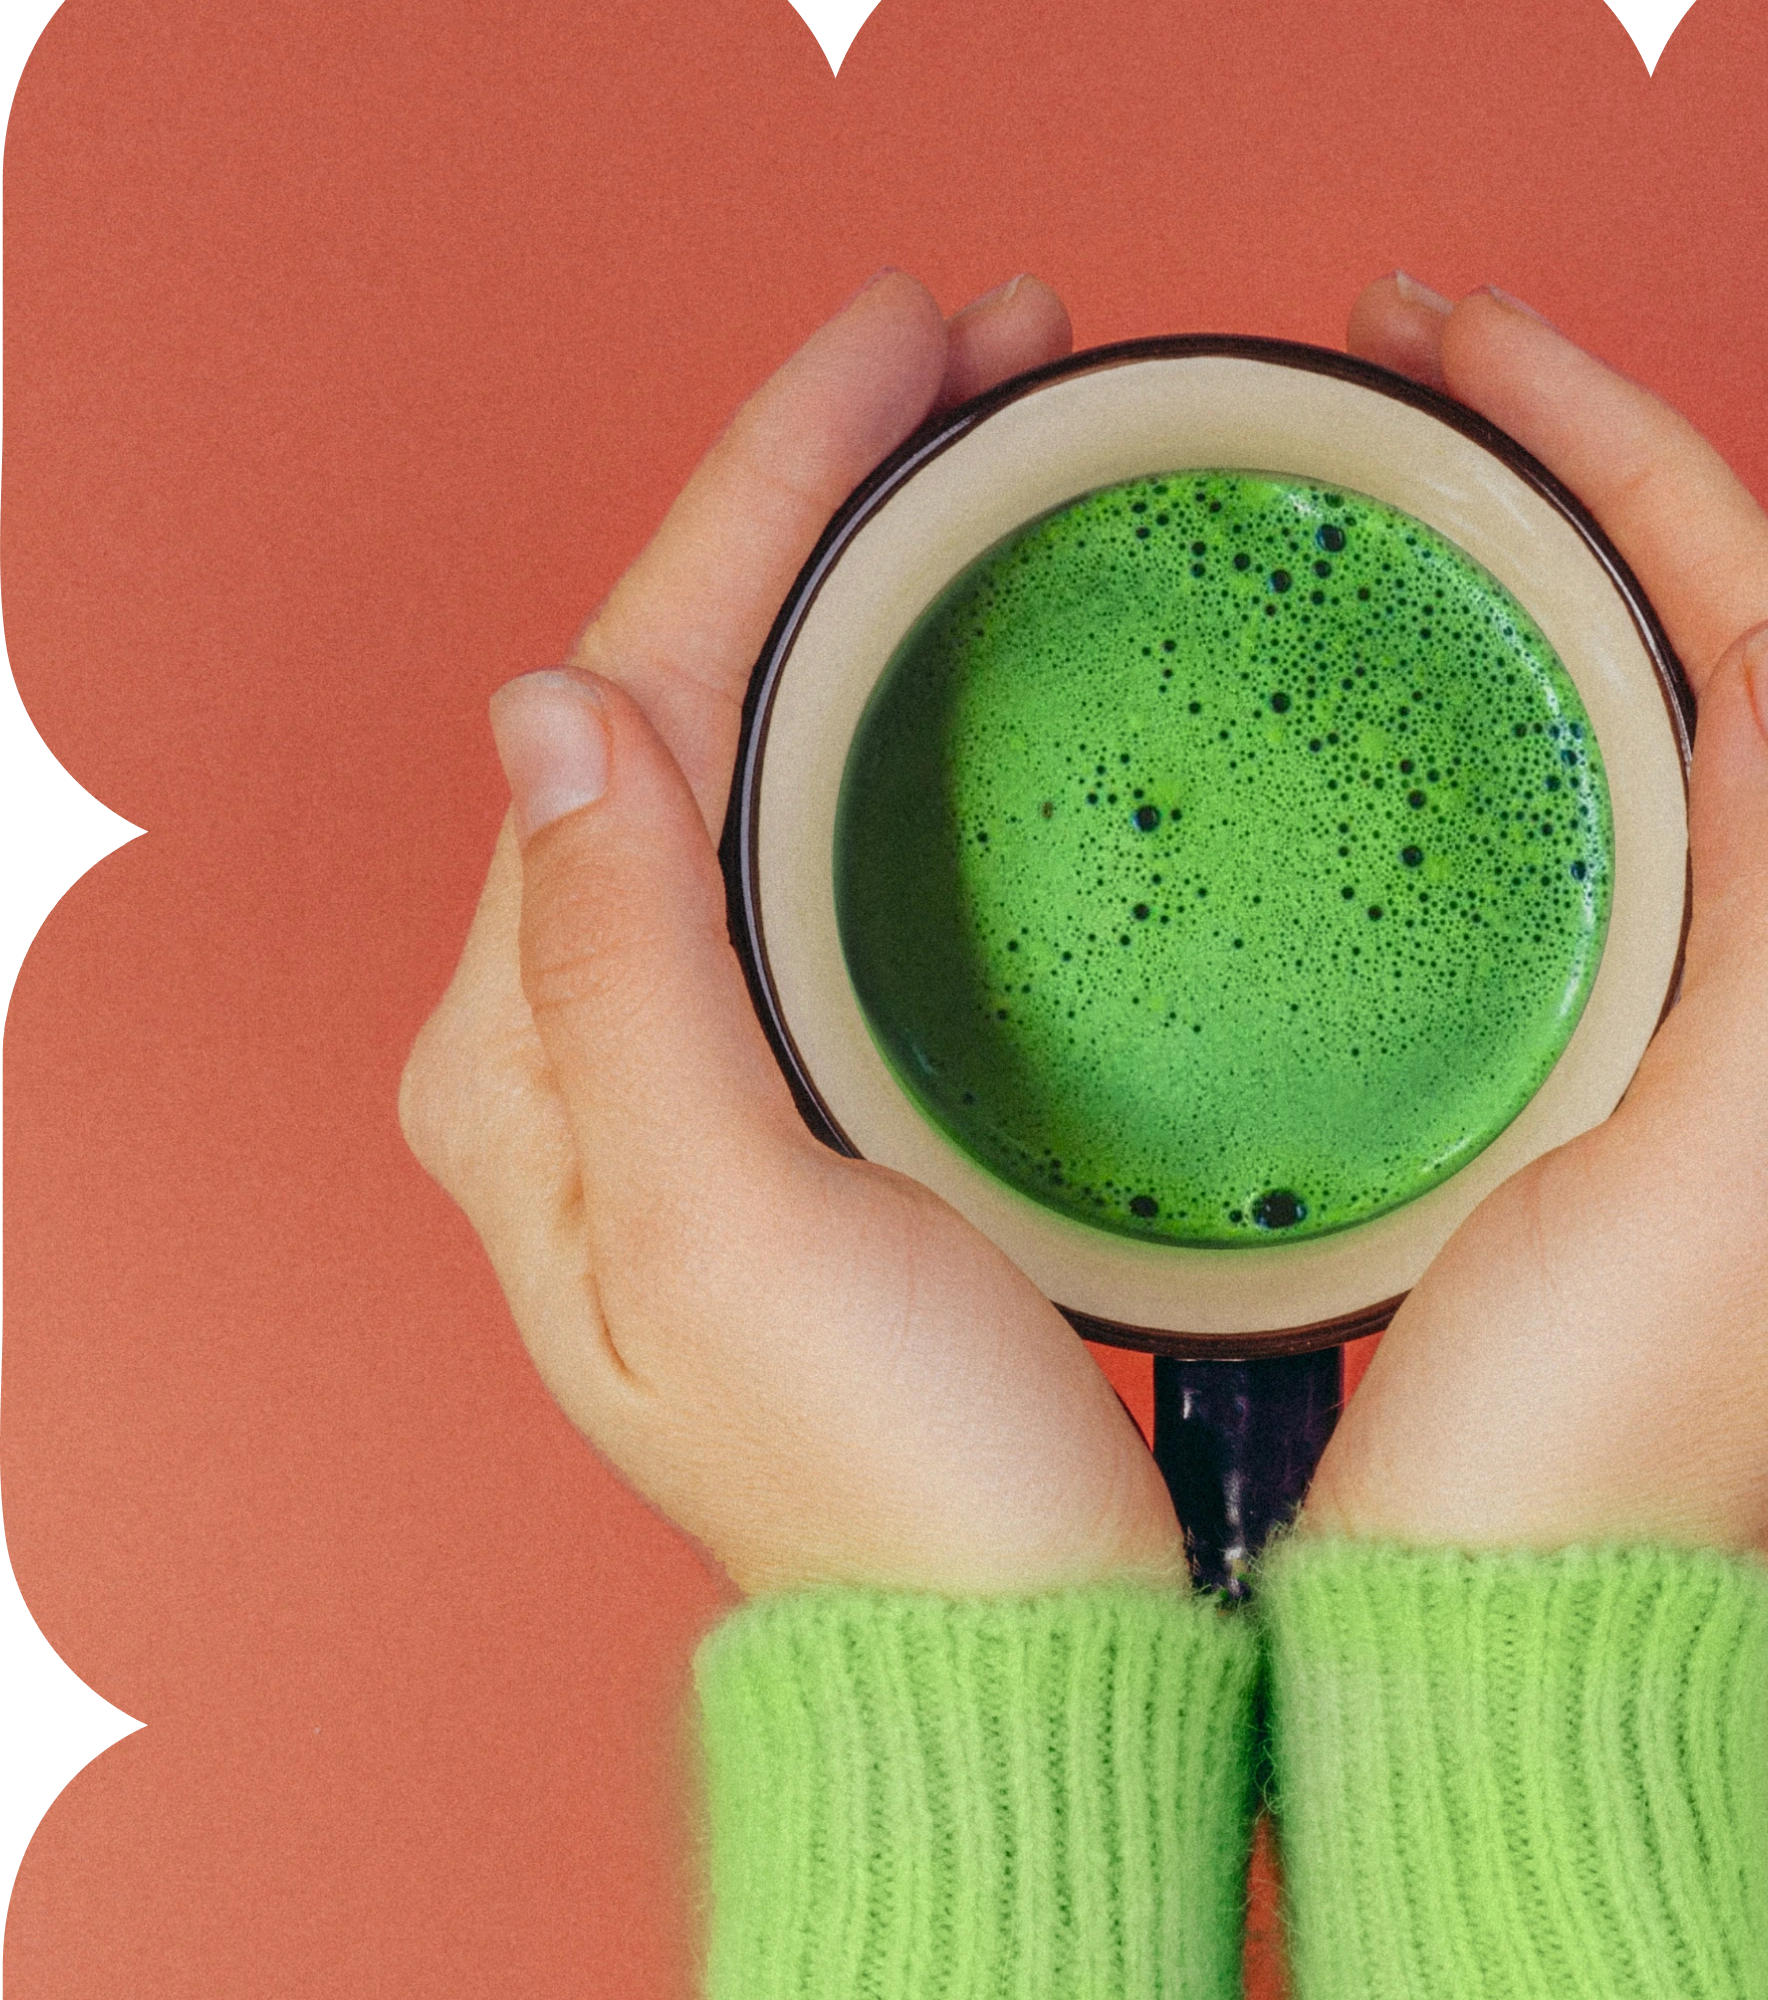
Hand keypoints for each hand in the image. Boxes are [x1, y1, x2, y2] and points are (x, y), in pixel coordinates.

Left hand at [398, 270, 1189, 1602]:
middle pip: (676, 700)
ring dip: (854, 594)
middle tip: (980, 355)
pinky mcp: (806, 1109)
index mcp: (526, 1064)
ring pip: (750, 762)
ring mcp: (694, 1075)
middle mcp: (580, 1051)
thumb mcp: (730, 1230)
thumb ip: (624, 972)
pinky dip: (893, 727)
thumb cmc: (887, 1489)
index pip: (624, 696)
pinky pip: (818, 859)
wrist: (1008, 1661)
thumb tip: (555, 705)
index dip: (758, 494)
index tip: (907, 338)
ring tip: (985, 455)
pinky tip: (970, 667)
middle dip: (813, 506)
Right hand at [1293, 278, 1767, 1560]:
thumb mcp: (1727, 1181)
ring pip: (1684, 744)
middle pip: (1759, 671)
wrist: (1490, 1641)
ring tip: (1428, 472)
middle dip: (1607, 493)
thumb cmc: (1585, 1455)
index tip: (1477, 346)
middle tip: (1431, 364)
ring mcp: (1753, 1050)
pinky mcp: (1642, 1092)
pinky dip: (1531, 729)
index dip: (1648, 471)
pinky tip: (1439, 684)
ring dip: (1570, 590)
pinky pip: (1615, 846)